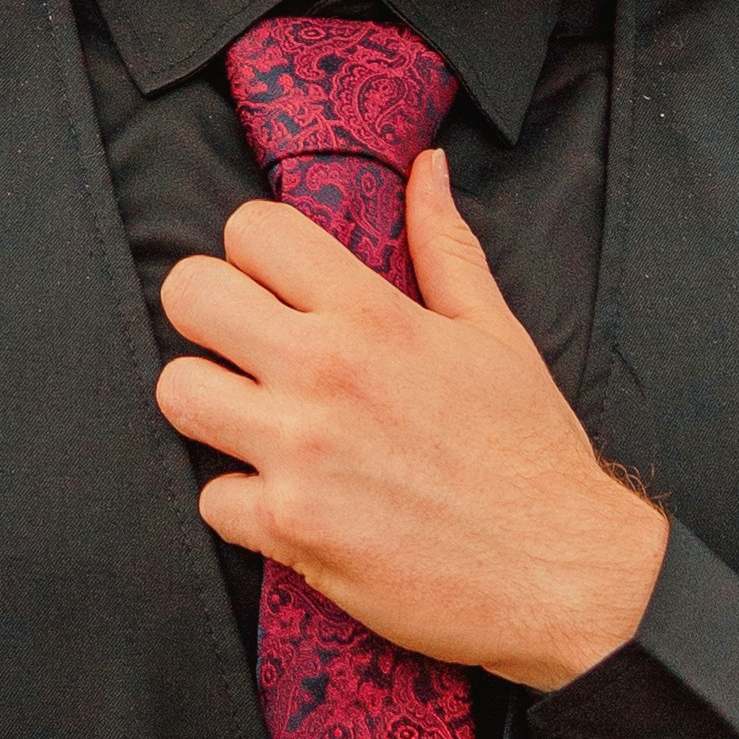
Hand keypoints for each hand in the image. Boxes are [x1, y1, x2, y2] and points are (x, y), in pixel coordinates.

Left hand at [153, 152, 668, 689]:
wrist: (561, 570)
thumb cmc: (531, 452)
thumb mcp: (495, 334)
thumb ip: (445, 246)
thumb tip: (426, 167)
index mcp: (373, 316)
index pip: (252, 230)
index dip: (253, 254)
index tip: (275, 287)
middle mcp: (325, 373)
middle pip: (188, 295)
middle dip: (207, 315)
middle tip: (243, 348)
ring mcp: (299, 453)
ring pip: (177, 392)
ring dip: (209, 407)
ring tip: (253, 422)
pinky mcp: (289, 529)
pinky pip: (211, 498)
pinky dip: (242, 505)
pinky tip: (288, 501)